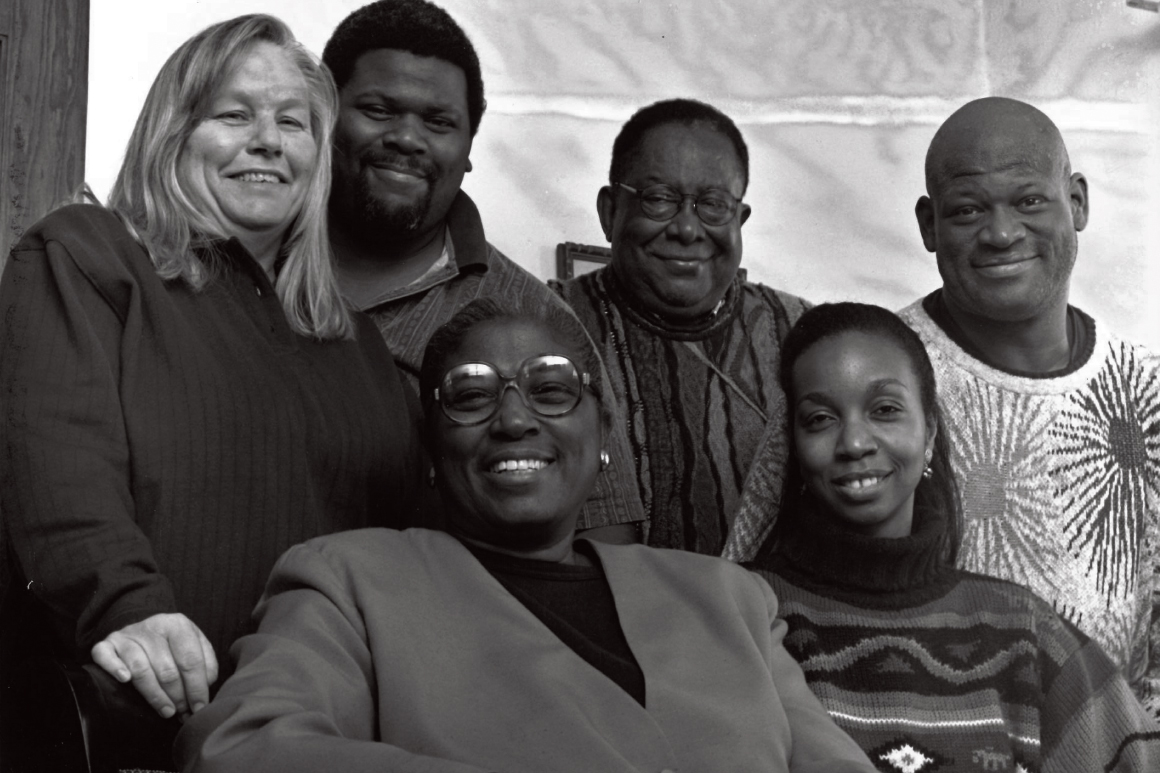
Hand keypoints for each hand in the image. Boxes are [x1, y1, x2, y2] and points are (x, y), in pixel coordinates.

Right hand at [91, 612, 217, 718]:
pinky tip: (125, 680)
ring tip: (167, 711)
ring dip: (155, 695)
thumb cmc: (175, 644)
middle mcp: (154, 626)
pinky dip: (115, 668)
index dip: (197, 688)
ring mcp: (128, 634)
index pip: (191, 660)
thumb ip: (206, 663)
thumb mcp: (196, 646)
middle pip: (167, 669)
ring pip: (141, 669)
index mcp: (179, 625)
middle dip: (178, 697)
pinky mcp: (108, 643)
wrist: (146, 629)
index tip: (200, 708)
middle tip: (183, 714)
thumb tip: (205, 688)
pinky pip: (105, 655)